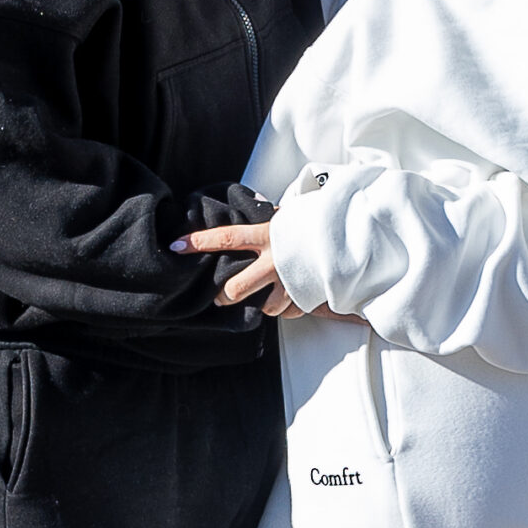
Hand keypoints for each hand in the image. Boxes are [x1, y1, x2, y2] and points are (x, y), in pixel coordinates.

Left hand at [177, 221, 309, 319]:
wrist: (353, 234)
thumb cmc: (320, 220)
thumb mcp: (291, 216)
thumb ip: (271, 223)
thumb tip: (257, 218)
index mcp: (270, 234)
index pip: (226, 238)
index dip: (198, 242)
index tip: (175, 246)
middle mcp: (275, 260)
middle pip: (236, 288)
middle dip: (225, 296)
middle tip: (221, 297)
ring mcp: (290, 281)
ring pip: (263, 305)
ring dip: (263, 302)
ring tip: (269, 294)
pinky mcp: (306, 296)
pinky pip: (288, 311)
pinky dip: (288, 306)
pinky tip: (293, 295)